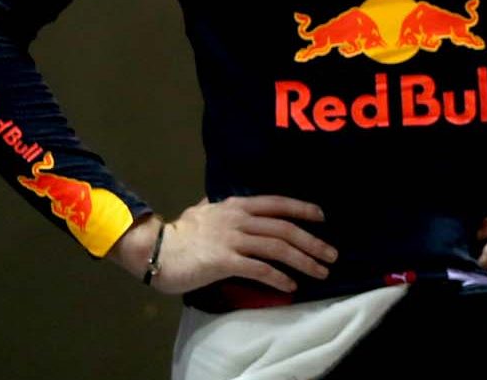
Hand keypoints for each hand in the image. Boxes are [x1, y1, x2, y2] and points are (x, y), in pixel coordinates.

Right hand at [110, 195, 335, 294]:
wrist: (154, 250)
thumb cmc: (178, 235)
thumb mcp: (200, 212)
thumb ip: (214, 208)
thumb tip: (213, 202)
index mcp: (236, 206)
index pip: (277, 203)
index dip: (302, 209)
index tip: (322, 218)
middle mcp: (238, 219)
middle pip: (284, 229)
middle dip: (313, 242)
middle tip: (331, 255)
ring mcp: (232, 239)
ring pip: (278, 248)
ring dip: (304, 261)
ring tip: (321, 272)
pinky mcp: (225, 261)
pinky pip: (259, 269)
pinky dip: (279, 277)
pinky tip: (291, 285)